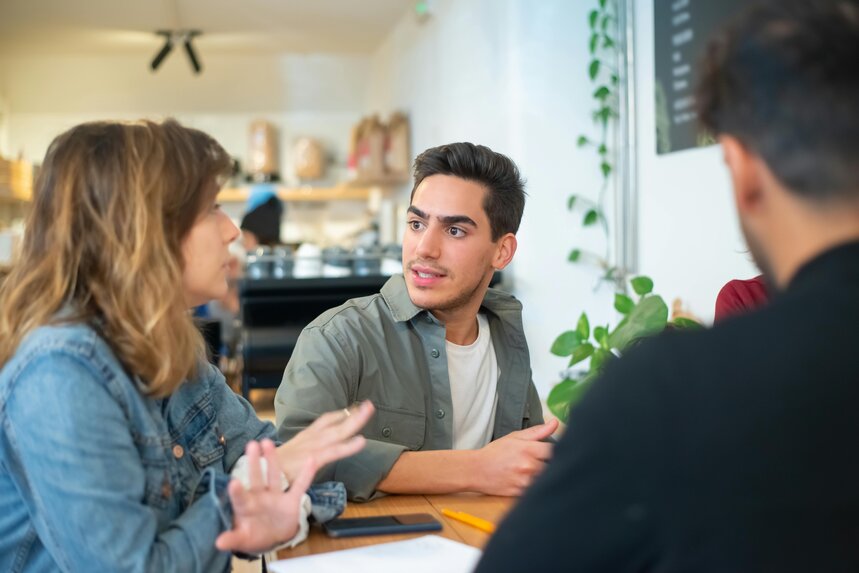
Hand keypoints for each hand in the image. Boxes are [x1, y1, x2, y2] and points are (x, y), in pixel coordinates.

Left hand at [215, 439, 313, 553]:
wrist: (274, 537)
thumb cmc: (254, 535)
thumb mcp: (243, 539)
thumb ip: (233, 539)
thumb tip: (218, 543)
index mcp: (246, 506)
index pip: (240, 498)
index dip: (237, 492)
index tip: (233, 482)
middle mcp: (259, 497)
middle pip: (256, 478)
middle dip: (253, 463)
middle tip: (251, 444)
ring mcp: (275, 496)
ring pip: (274, 475)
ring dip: (272, 460)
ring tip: (268, 442)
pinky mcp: (291, 500)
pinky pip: (300, 486)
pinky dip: (306, 474)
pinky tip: (311, 460)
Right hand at [276, 400, 374, 482]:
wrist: (257, 474)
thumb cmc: (274, 469)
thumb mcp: (290, 456)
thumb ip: (305, 453)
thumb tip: (313, 455)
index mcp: (305, 437)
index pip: (325, 421)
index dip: (341, 414)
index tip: (354, 408)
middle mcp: (310, 438)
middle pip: (335, 422)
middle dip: (354, 413)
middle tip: (369, 404)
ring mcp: (312, 447)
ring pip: (338, 432)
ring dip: (355, 420)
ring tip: (369, 411)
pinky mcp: (312, 459)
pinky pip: (334, 451)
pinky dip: (348, 446)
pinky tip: (361, 441)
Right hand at [473, 419, 558, 495]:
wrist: (476, 470)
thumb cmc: (496, 452)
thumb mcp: (515, 437)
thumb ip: (537, 431)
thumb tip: (555, 422)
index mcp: (529, 449)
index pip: (555, 450)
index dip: (558, 451)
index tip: (553, 452)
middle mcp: (529, 465)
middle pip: (554, 466)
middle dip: (552, 464)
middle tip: (545, 462)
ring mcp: (525, 481)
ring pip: (546, 479)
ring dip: (545, 476)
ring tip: (536, 471)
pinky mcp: (521, 493)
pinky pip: (537, 490)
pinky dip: (537, 486)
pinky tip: (530, 481)